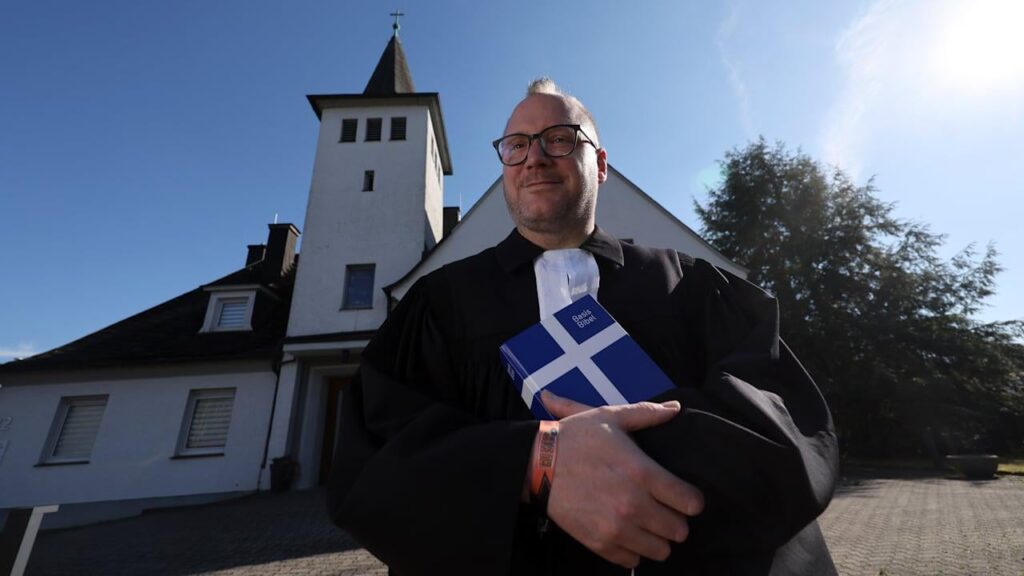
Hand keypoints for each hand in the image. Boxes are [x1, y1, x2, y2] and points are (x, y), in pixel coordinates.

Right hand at [541, 391, 703, 567]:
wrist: (537, 464)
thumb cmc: (575, 438)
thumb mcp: (610, 418)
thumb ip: (647, 414)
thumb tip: (675, 409)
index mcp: (643, 473)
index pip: (691, 503)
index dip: (691, 499)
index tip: (684, 496)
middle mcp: (634, 504)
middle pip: (680, 531)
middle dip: (676, 520)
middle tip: (663, 509)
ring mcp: (616, 528)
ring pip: (660, 551)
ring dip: (656, 538)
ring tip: (645, 523)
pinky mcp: (600, 543)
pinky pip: (632, 561)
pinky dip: (633, 549)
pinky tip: (625, 531)